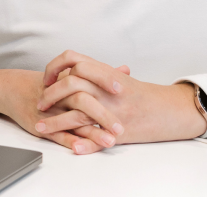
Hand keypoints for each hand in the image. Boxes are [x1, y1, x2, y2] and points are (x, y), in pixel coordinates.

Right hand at [0, 69, 126, 153]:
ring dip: (92, 133)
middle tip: (121, 127)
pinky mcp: (43, 125)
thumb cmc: (51, 83)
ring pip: (73, 120)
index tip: (123, 89)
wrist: (17, 89)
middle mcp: (62, 94)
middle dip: (103, 115)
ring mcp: (53, 110)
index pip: (90, 77)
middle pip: (84, 101)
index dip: (105, 81)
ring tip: (110, 142)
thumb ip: (100, 74)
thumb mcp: (73, 74)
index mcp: (71, 80)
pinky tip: (82, 149)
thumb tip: (125, 70)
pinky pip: (58, 135)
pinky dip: (70, 142)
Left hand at [37, 51, 206, 149]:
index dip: (55, 67)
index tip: (47, 79)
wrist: (166, 109)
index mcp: (106, 72)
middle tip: (40, 104)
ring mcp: (112, 109)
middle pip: (70, 84)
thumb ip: (94, 72)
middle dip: (50, 96)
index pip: (73, 59)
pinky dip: (84, 143)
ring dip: (56, 122)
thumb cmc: (140, 94)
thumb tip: (69, 68)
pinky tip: (72, 147)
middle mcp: (108, 89)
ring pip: (78, 113)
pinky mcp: (118, 130)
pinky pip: (97, 137)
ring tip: (40, 127)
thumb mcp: (117, 77)